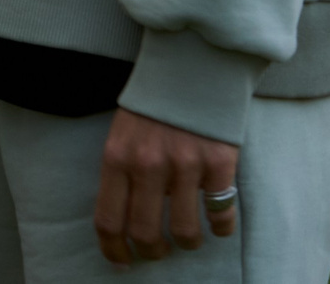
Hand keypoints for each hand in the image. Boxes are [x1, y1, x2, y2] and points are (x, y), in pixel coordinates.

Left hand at [95, 108, 239, 263]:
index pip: (108, 219)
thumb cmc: (153, 104)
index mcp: (116, 157)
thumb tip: (127, 219)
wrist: (189, 66)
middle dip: (152, 253)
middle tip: (158, 253)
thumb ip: (123, 172)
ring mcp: (185, 165)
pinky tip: (218, 223)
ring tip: (189, 238)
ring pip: (185, 231)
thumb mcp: (122, 133)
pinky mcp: (219, 163)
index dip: (113, 249)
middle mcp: (148, 164)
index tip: (121, 262)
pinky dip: (220, 227)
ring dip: (188, 243)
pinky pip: (221, 214)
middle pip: (146, 233)